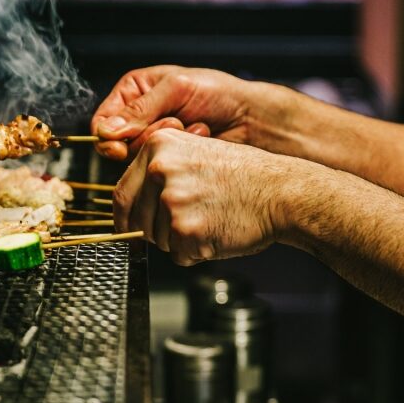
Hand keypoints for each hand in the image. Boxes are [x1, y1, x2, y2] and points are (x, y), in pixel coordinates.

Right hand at [91, 65, 253, 160]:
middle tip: (175, 122)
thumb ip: (141, 109)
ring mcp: (154, 142)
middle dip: (146, 136)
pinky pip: (159, 166)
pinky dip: (179, 153)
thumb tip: (106, 131)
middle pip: (118, 144)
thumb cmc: (217, 92)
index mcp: (134, 92)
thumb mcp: (176, 88)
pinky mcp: (169, 161)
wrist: (250, 117)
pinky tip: (200, 137)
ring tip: (193, 126)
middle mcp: (139, 118)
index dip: (107, 136)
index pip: (102, 120)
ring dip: (167, 143)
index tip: (119, 146)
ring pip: (138, 157)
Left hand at [114, 128, 289, 265]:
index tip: (129, 228)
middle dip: (157, 231)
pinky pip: (179, 255)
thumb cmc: (247, 177)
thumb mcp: (197, 153)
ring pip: (157, 240)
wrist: (281, 192)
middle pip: (137, 221)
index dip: (126, 218)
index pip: (122, 194)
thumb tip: (133, 203)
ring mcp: (171, 200)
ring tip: (211, 219)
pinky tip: (217, 232)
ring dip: (180, 241)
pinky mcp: (186, 230)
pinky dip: (196, 253)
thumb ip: (161, 171)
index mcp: (159, 146)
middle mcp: (160, 170)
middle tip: (191, 221)